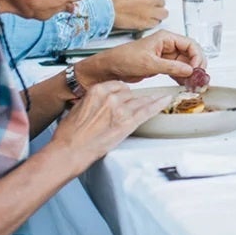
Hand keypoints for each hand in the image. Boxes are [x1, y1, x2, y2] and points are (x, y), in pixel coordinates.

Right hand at [52, 82, 174, 164]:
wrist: (70, 150)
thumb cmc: (70, 134)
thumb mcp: (78, 108)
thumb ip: (92, 101)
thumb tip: (98, 102)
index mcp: (97, 91)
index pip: (118, 85)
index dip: (121, 92)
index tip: (124, 96)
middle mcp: (111, 97)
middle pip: (129, 93)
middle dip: (130, 100)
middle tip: (129, 108)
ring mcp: (121, 110)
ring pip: (140, 101)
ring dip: (147, 101)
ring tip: (157, 100)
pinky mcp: (128, 123)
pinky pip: (148, 110)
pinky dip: (159, 105)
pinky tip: (165, 101)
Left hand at [78, 29, 204, 86]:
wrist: (110, 68)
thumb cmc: (124, 58)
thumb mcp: (149, 63)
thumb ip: (171, 66)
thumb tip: (189, 69)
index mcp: (166, 38)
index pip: (190, 45)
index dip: (197, 57)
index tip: (197, 69)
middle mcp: (167, 46)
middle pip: (191, 54)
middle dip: (197, 66)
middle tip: (199, 78)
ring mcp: (166, 56)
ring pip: (186, 64)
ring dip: (191, 73)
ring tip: (194, 83)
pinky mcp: (162, 66)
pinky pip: (178, 70)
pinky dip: (183, 77)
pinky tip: (185, 84)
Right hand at [106, 0, 166, 30]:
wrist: (104, 7)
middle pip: (161, 2)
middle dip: (155, 5)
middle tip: (148, 7)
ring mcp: (150, 10)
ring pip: (163, 13)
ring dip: (157, 14)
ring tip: (151, 15)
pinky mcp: (146, 22)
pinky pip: (156, 23)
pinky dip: (152, 22)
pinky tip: (146, 21)